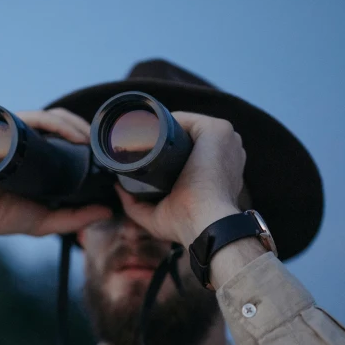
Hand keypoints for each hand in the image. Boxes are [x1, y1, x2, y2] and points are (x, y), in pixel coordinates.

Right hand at [0, 108, 111, 265]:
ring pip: (46, 117)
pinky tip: (68, 134)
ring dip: (71, 124)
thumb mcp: (45, 220)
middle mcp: (22, 140)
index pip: (62, 136)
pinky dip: (51, 123)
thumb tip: (107, 212)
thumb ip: (75, 218)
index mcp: (33, 155)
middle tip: (101, 144)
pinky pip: (28, 118)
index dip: (84, 138)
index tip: (104, 152)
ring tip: (87, 140)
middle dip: (82, 128)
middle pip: (57, 122)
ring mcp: (9, 133)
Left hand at [114, 112, 245, 246]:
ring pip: (185, 127)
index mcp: (218, 170)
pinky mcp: (218, 131)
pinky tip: (149, 127)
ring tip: (137, 137)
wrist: (205, 223)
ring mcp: (225, 140)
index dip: (165, 152)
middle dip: (161, 140)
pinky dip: (166, 120)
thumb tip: (118, 189)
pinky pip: (187, 119)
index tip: (143, 157)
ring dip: (161, 129)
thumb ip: (135, 204)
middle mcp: (226, 152)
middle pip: (186, 137)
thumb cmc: (187, 225)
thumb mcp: (156, 216)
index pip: (190, 151)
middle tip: (136, 148)